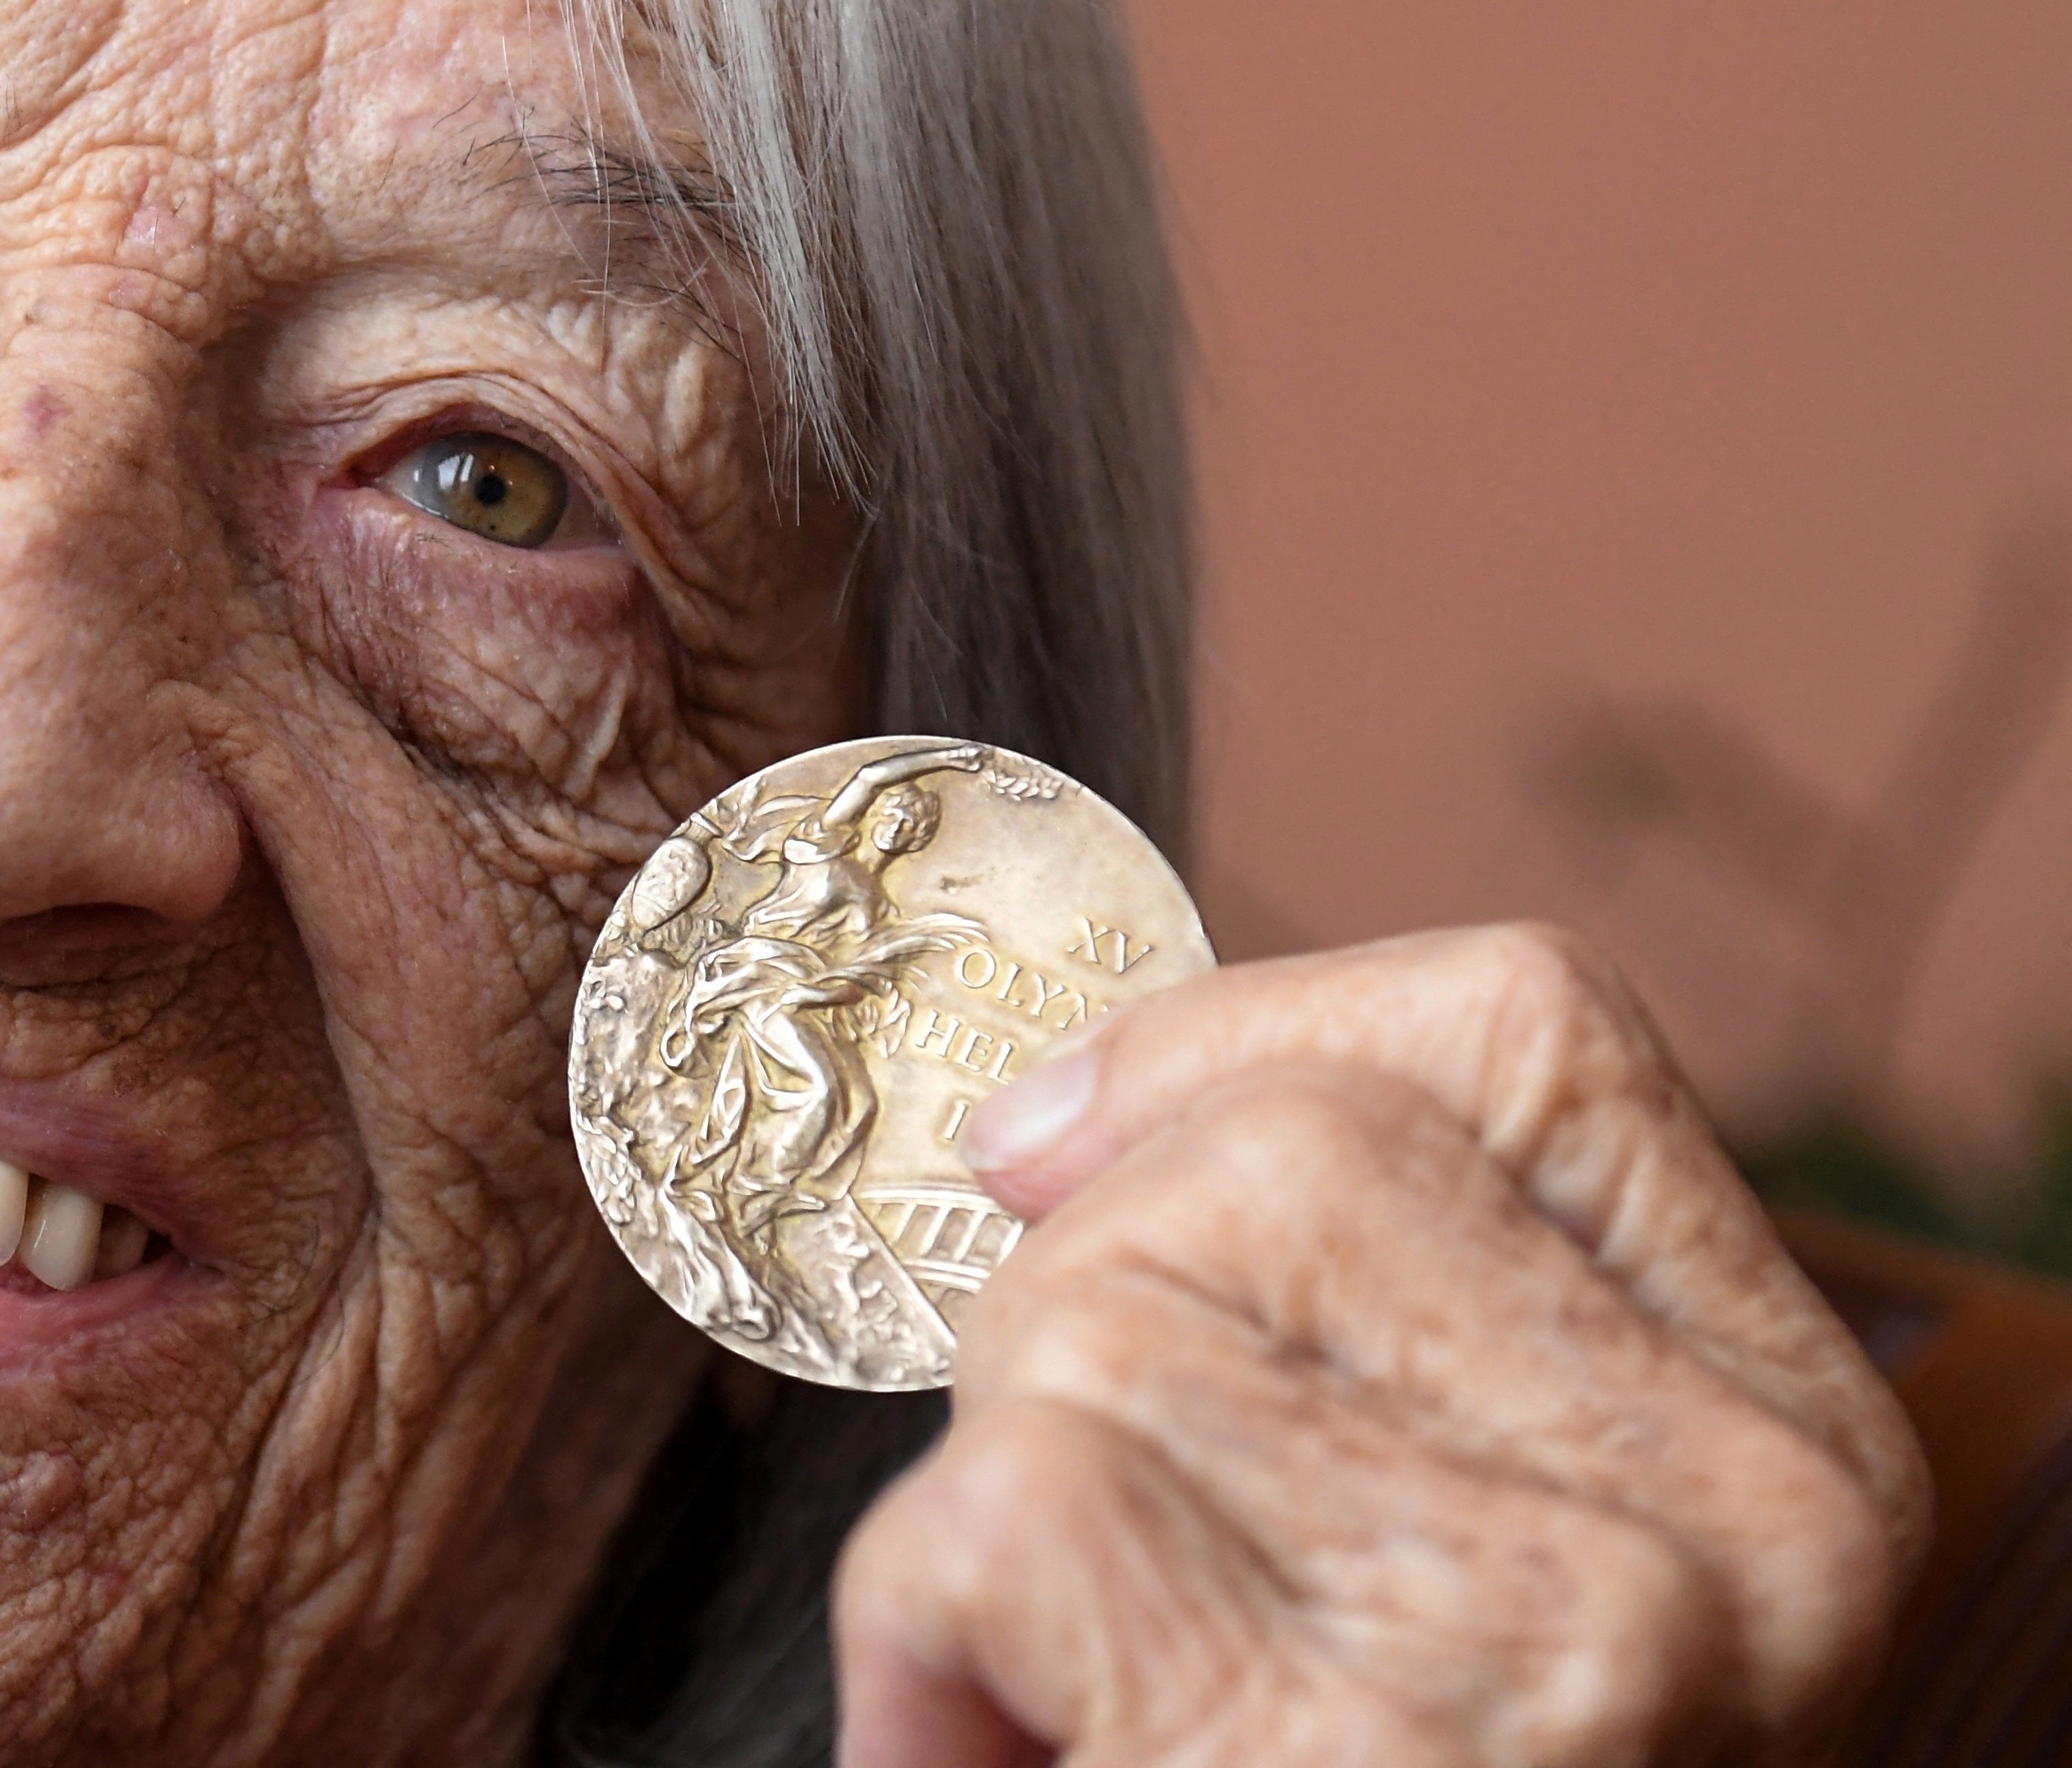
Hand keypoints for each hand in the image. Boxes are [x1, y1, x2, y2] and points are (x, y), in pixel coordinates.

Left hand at [833, 924, 1926, 1766]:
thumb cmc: (1344, 1766)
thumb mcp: (1450, 1536)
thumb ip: (1344, 1297)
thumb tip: (1038, 1116)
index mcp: (1793, 1447)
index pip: (1523, 1025)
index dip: (1230, 1054)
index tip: (1069, 1167)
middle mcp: (1731, 1538)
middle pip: (1254, 1162)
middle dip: (1072, 1324)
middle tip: (1104, 1562)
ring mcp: (1564, 1655)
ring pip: (1090, 1328)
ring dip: (994, 1506)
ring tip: (1080, 1697)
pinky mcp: (1340, 1764)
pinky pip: (1000, 1518)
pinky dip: (925, 1645)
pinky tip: (998, 1763)